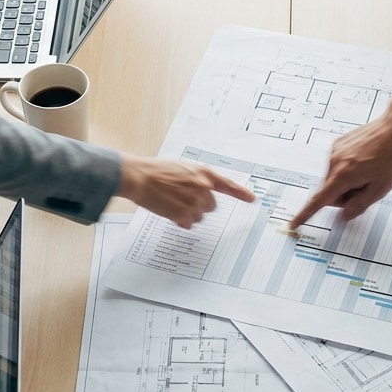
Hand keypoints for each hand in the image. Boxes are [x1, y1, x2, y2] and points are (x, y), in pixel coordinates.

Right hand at [118, 156, 254, 228]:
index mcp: (203, 173)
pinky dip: (180, 221)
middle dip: (198, 206)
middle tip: (180, 198)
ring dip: (187, 213)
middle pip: (211, 206)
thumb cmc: (157, 171)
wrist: (140, 177)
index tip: (252, 199)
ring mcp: (195, 202)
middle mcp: (203, 187)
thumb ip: (197, 179)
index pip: (228, 185)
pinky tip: (169, 210)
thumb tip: (205, 193)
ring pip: (199, 216)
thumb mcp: (183, 168)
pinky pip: (189, 223)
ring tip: (171, 202)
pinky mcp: (185, 214)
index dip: (241, 193)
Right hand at [288, 98, 391, 228]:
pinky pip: (337, 165)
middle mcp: (334, 162)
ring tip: (368, 172)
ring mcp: (335, 151)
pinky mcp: (338, 144)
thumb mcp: (380, 189)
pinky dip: (348, 169)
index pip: (319, 200)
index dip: (306, 214)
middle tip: (365, 189)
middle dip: (344, 196)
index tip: (294, 223)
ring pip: (334, 178)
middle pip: (329, 191)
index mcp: (343, 175)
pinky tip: (365, 162)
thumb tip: (344, 215)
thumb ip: (359, 205)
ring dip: (347, 182)